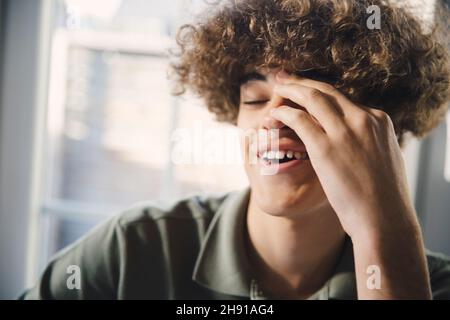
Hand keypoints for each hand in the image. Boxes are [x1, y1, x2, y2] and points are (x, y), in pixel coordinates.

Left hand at [271, 71, 431, 298]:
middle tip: (285, 76)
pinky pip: (299, 119)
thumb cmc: (383, 197)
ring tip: (277, 87)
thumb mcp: (383, 159)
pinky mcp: (326, 147)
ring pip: (312, 98)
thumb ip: (369, 142)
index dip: (321, 92)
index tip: (307, 88)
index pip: (344, 99)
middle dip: (303, 82)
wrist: (384, 219)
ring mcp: (345, 131)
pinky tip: (274, 113)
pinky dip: (284, 113)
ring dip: (291, 90)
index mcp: (379, 120)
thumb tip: (358, 140)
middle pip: (327, 91)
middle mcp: (363, 119)